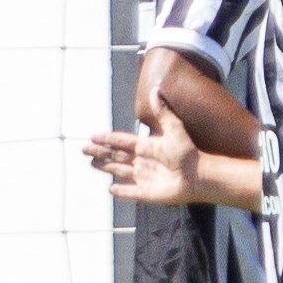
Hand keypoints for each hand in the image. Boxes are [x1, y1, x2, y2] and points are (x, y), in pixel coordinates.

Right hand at [86, 99, 205, 205]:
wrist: (198, 176)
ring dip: (105, 167)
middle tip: (84, 149)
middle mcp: (142, 161)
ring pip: (119, 171)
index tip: (94, 135)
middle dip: (100, 152)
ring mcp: (143, 178)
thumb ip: (163, 111)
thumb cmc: (188, 152)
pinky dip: (120, 191)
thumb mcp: (174, 129)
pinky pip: (129, 192)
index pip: (122, 141)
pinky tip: (110, 189)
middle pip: (116, 156)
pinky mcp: (146, 193)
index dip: (107, 139)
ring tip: (91, 163)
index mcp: (146, 147)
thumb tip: (155, 90)